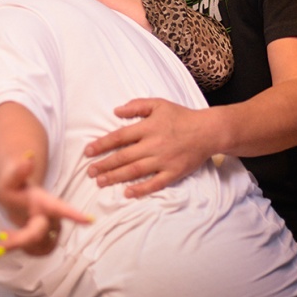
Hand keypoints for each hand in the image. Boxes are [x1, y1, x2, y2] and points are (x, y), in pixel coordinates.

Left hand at [0, 154, 91, 256]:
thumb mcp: (9, 178)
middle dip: (20, 241)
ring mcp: (51, 230)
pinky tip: (13, 241)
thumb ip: (18, 171)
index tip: (89, 220)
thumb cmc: (14, 186)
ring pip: (38, 246)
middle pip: (40, 234)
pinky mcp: (48, 241)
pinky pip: (37, 251)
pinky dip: (23, 249)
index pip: (60, 207)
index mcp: (45, 201)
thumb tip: (28, 156)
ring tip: (5, 236)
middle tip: (0, 246)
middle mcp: (52, 217)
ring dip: (20, 244)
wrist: (17, 195)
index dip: (74, 214)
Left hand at [85, 98, 215, 197]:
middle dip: (104, 165)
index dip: (102, 145)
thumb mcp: (158, 104)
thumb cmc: (181, 116)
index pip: (119, 137)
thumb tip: (116, 110)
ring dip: (116, 177)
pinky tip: (127, 193)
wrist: (208, 131)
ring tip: (100, 182)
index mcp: (148, 128)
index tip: (88, 152)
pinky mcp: (173, 172)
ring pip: (135, 171)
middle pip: (123, 157)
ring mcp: (163, 160)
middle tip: (89, 171)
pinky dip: (141, 189)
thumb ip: (136, 106)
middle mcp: (153, 145)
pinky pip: (155, 183)